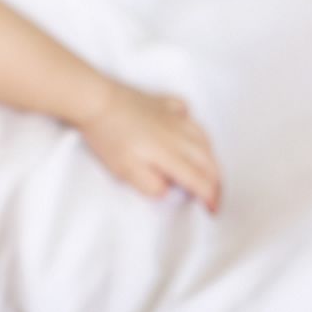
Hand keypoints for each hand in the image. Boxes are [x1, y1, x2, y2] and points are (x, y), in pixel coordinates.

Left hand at [79, 83, 221, 212]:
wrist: (96, 100)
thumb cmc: (108, 136)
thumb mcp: (125, 171)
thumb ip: (151, 186)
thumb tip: (168, 190)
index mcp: (171, 154)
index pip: (200, 180)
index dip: (210, 198)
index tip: (212, 210)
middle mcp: (179, 135)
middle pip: (209, 160)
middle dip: (216, 181)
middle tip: (213, 194)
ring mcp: (172, 116)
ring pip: (203, 136)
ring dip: (210, 155)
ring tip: (207, 168)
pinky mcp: (161, 102)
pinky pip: (186, 112)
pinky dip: (192, 124)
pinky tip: (186, 129)